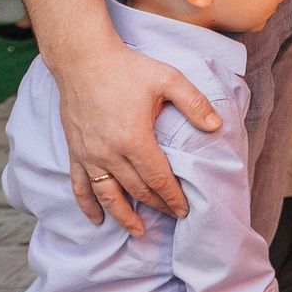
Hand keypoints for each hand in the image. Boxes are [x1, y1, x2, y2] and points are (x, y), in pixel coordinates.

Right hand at [58, 41, 207, 234]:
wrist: (83, 59)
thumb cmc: (127, 68)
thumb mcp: (168, 79)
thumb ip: (194, 103)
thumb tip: (216, 126)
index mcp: (135, 139)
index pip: (158, 179)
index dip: (172, 197)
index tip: (184, 210)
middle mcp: (110, 153)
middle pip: (137, 190)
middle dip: (156, 206)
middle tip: (172, 217)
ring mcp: (89, 154)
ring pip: (107, 195)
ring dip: (123, 216)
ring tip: (137, 232)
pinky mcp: (75, 151)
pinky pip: (79, 185)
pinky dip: (88, 205)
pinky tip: (97, 219)